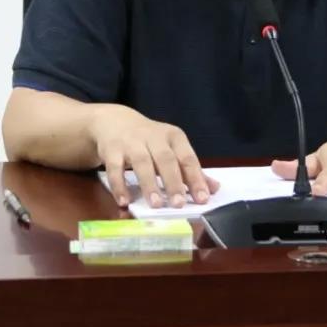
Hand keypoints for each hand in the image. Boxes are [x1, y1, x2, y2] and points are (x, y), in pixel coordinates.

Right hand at [90, 105, 219, 208]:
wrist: (114, 122)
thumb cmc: (149, 141)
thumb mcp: (171, 149)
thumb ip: (190, 170)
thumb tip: (214, 189)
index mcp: (173, 137)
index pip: (187, 158)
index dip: (196, 179)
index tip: (203, 199)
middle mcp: (154, 137)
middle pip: (166, 159)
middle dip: (173, 182)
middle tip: (179, 204)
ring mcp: (131, 142)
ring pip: (142, 163)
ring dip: (149, 184)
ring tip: (156, 205)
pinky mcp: (111, 150)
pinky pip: (115, 168)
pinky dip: (119, 185)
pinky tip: (124, 201)